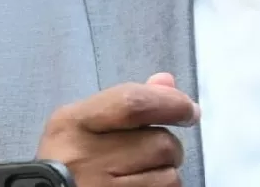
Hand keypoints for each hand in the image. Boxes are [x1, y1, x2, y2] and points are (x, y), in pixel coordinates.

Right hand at [36, 73, 199, 186]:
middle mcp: (83, 158)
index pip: (133, 104)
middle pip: (159, 143)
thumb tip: (168, 83)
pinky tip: (141, 186)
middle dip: (168, 146)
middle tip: (155, 151)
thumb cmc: (70, 159)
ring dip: (166, 172)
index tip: (188, 110)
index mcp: (73, 124)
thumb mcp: (86, 124)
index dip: (171, 103)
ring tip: (143, 172)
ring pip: (167, 176)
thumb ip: (128, 100)